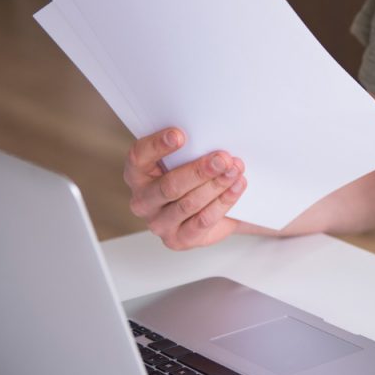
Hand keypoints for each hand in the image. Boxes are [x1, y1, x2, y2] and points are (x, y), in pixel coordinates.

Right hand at [124, 128, 246, 249]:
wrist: (214, 208)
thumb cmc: (195, 176)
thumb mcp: (188, 158)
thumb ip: (191, 147)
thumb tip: (213, 134)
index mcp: (138, 173)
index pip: (139, 157)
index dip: (157, 145)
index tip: (179, 135)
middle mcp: (143, 200)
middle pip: (170, 186)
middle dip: (200, 171)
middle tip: (223, 158)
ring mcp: (158, 223)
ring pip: (189, 203)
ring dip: (216, 185)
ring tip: (235, 170)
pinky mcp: (178, 239)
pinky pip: (203, 221)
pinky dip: (223, 202)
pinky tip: (236, 187)